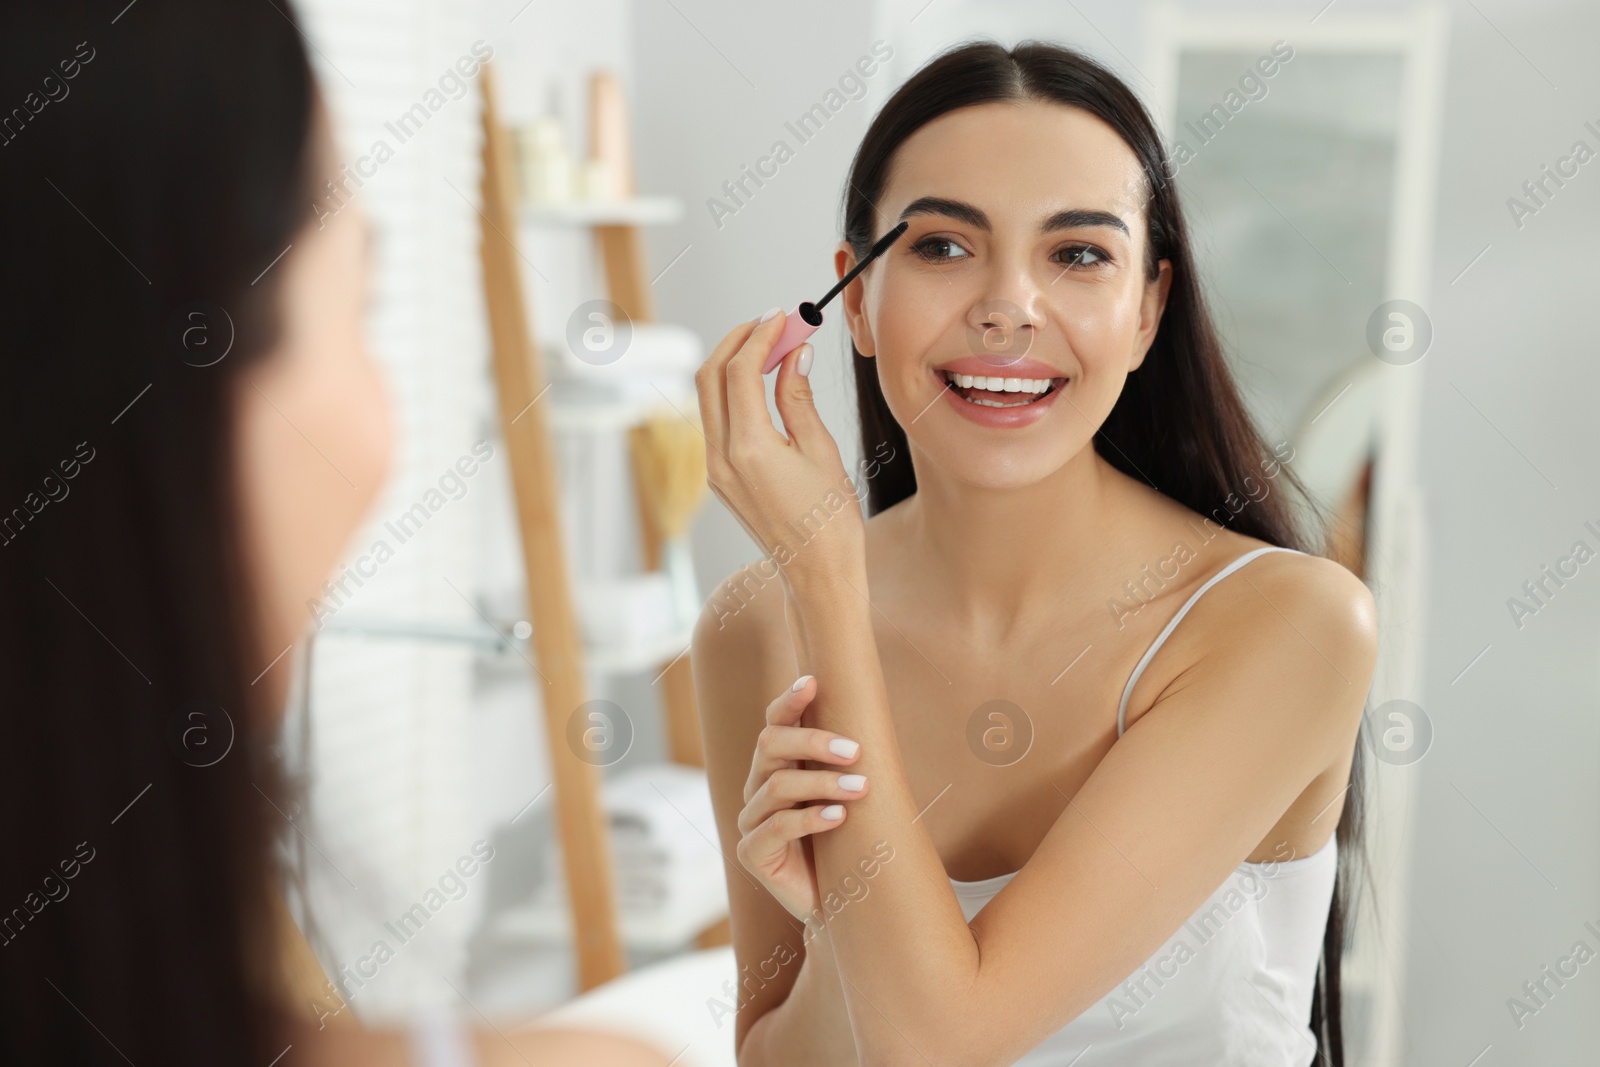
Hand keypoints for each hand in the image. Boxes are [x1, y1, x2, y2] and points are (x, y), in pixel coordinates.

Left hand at [695, 310, 866, 589]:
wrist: (816, 573)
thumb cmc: (830, 520)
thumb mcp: (821, 450)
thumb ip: (798, 398)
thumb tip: (794, 355)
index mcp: (749, 449)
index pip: (740, 371)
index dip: (760, 335)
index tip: (782, 317)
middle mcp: (721, 459)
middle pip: (710, 377)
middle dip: (737, 341)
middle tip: (771, 324)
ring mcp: (715, 470)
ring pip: (708, 398)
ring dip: (734, 364)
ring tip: (772, 348)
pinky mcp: (719, 478)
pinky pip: (717, 421)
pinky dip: (734, 393)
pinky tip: (763, 383)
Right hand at [736, 675, 866, 922]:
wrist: (836, 899)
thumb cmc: (844, 841)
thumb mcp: (845, 795)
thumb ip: (845, 762)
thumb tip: (871, 717)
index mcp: (776, 766)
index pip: (774, 724)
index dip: (789, 702)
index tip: (813, 682)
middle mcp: (757, 787)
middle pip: (770, 745)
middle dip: (813, 741)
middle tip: (855, 750)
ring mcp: (751, 820)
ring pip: (778, 784)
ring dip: (823, 783)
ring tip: (860, 788)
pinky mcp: (752, 853)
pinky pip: (777, 827)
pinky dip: (810, 819)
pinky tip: (838, 817)